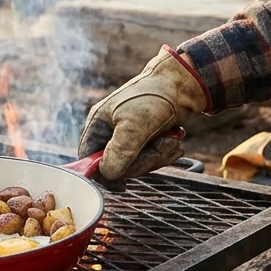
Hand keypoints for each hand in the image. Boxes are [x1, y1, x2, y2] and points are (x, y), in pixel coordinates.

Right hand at [78, 46, 207, 181]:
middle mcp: (110, 132)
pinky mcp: (145, 139)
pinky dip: (164, 153)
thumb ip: (119, 152)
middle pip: (117, 167)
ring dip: (157, 157)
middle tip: (159, 148)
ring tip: (170, 140)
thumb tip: (107, 175)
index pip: (87, 160)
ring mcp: (128, 136)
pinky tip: (173, 141)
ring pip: (136, 165)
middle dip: (142, 162)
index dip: (102, 175)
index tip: (121, 185)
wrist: (183, 84)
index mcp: (98, 125)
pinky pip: (150, 159)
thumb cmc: (155, 98)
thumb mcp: (134, 126)